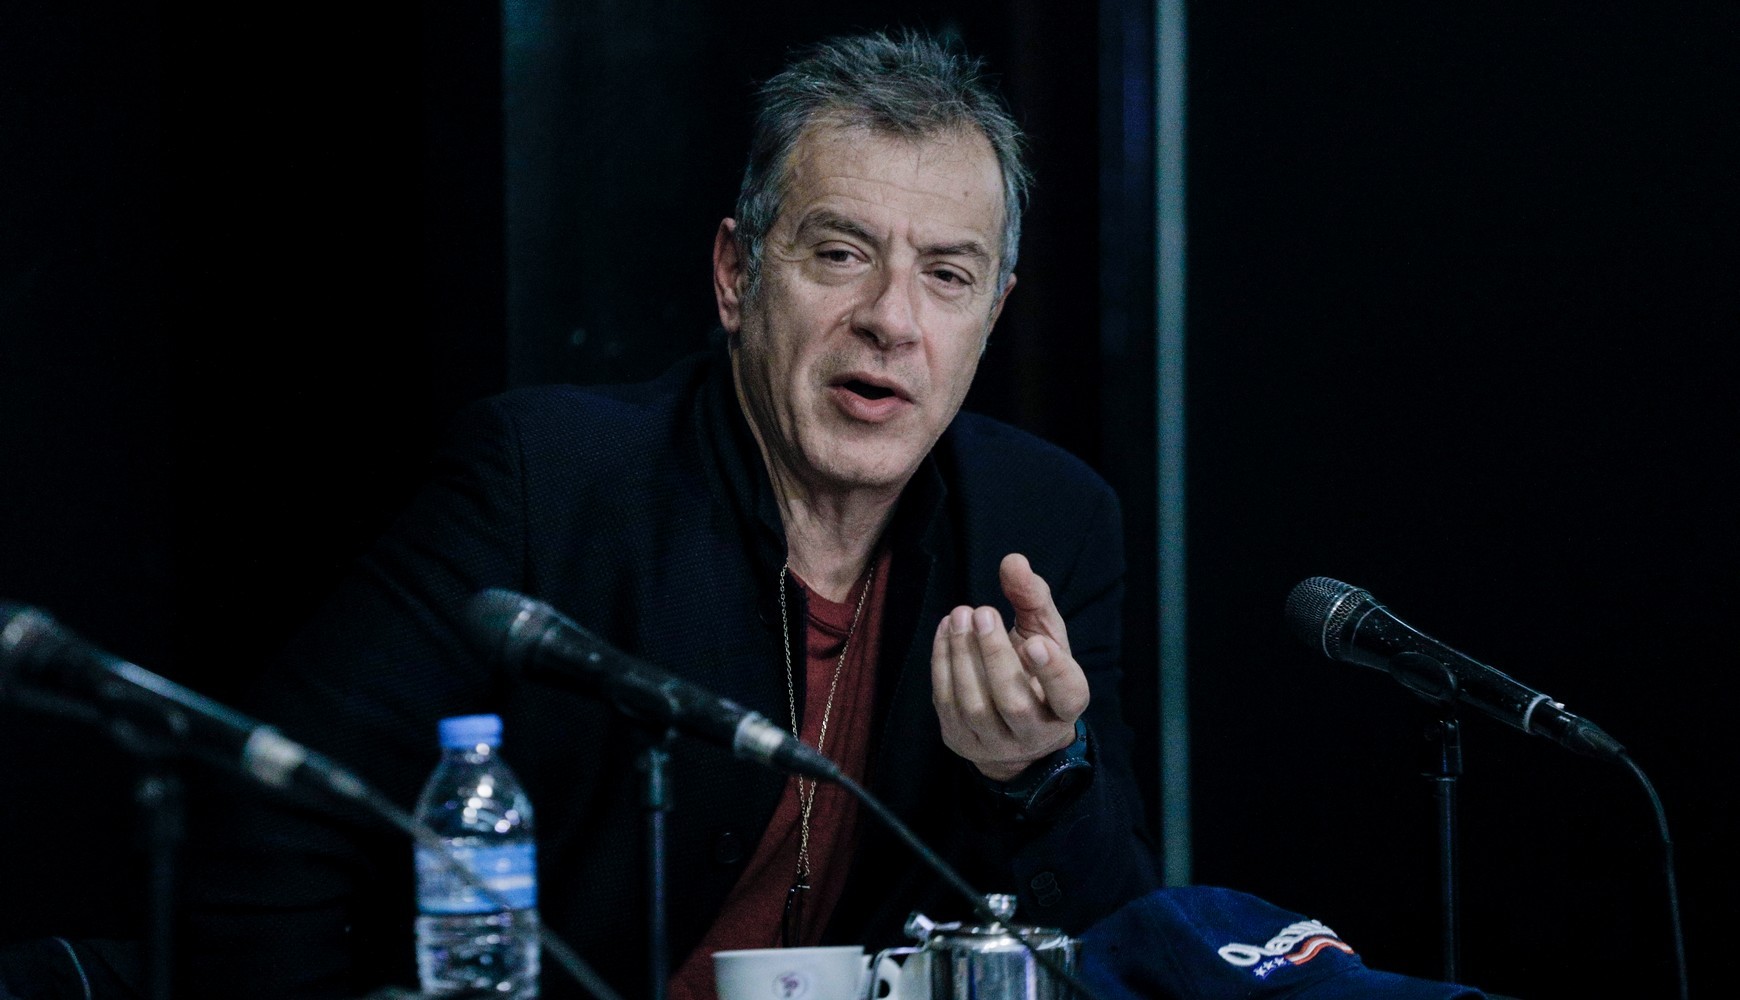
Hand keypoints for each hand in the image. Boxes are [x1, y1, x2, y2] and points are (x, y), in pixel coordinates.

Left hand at [931, 553, 1089, 781]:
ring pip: (976, 707)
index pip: (1067, 695)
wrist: (1010, 725)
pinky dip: (943, 664)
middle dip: (994, 655)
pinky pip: (947, 705)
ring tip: (958, 616)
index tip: (1035, 643)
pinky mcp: (962, 742)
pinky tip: (945, 631)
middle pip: (1013, 702)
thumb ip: (1033, 598)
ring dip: (963, 657)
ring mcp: (996, 744)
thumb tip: (1013, 562)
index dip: (1052, 672)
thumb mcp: (1045, 632)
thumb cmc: (1034, 669)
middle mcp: (1034, 733)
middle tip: (982, 613)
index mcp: (1066, 707)